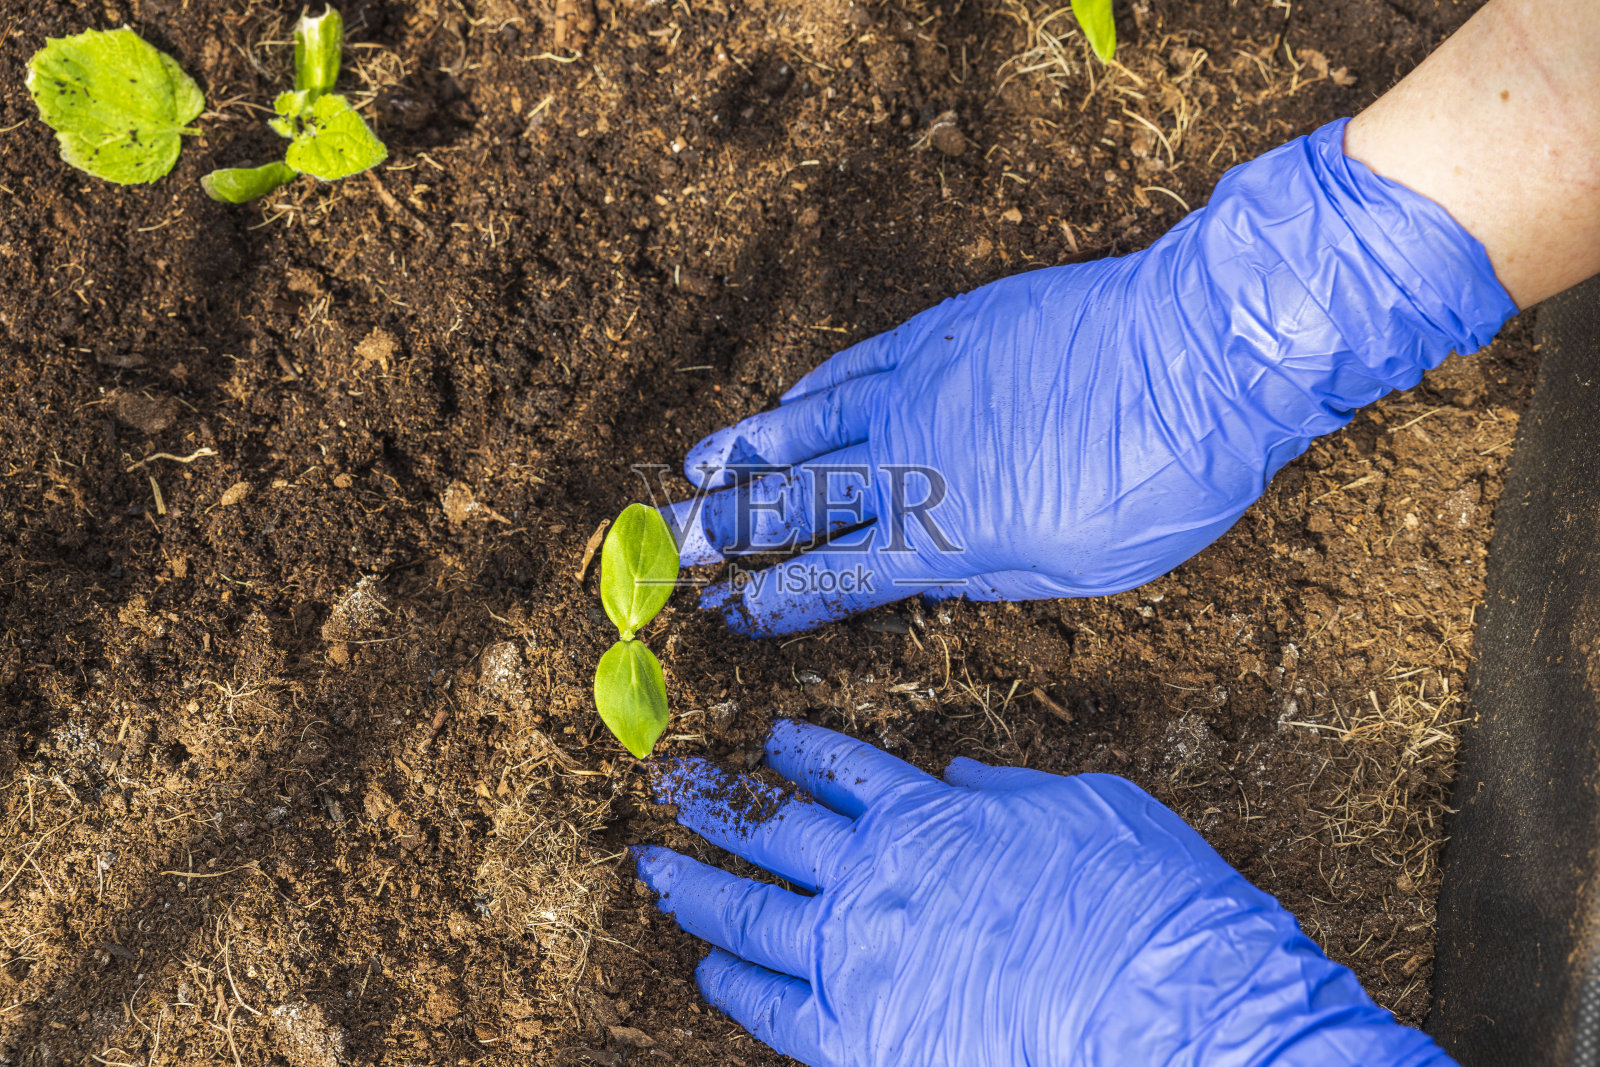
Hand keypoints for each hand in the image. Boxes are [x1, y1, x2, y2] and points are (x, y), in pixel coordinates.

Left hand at [638, 720, 1453, 1066]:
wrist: (1168, 1013)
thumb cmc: (1143, 901)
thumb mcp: (1086, 805)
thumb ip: (1006, 790)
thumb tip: (956, 776)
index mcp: (928, 818)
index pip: (842, 772)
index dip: (801, 753)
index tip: (773, 743)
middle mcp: (875, 880)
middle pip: (771, 831)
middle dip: (715, 803)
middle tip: (673, 782)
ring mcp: (858, 962)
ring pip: (746, 913)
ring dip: (692, 884)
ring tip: (653, 864)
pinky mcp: (859, 1042)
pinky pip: (771, 1008)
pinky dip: (733, 981)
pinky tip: (707, 965)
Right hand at [661, 119, 1513, 635]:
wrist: (1205, 350)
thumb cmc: (1162, 477)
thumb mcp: (1081, 567)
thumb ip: (991, 573)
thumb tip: (935, 573)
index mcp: (945, 534)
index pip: (833, 577)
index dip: (774, 598)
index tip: (728, 611)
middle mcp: (911, 461)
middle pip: (792, 502)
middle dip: (721, 528)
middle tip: (662, 545)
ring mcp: (918, 386)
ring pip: (804, 425)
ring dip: (743, 451)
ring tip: (691, 468)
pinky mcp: (944, 331)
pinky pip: (853, 365)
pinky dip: (809, 389)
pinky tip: (785, 400)